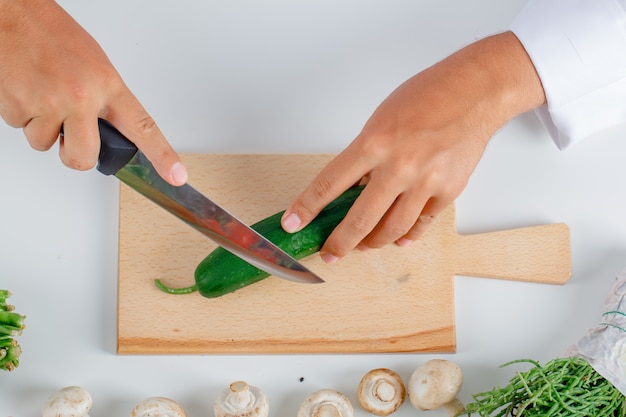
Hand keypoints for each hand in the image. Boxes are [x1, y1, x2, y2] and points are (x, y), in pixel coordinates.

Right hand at [0, 0, 186, 184]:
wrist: (13, 15)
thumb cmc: (53, 35)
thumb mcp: (95, 65)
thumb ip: (106, 100)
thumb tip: (110, 129)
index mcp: (108, 85)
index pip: (143, 127)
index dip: (162, 155)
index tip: (176, 175)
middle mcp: (81, 97)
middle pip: (84, 157)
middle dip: (75, 154)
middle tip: (70, 135)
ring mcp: (49, 103)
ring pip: (45, 145)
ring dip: (42, 128)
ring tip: (42, 95)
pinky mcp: (18, 106)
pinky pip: (21, 129)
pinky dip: (21, 116)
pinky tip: (26, 91)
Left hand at [281, 31, 545, 262]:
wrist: (475, 92)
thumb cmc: (428, 96)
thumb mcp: (382, 120)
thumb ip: (367, 156)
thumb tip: (354, 189)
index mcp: (374, 143)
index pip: (329, 183)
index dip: (307, 208)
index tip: (293, 223)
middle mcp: (398, 166)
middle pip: (360, 220)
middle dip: (339, 244)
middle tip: (330, 254)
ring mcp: (425, 182)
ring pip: (392, 230)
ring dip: (372, 243)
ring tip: (362, 247)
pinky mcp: (448, 191)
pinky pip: (422, 223)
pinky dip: (408, 235)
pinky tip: (399, 241)